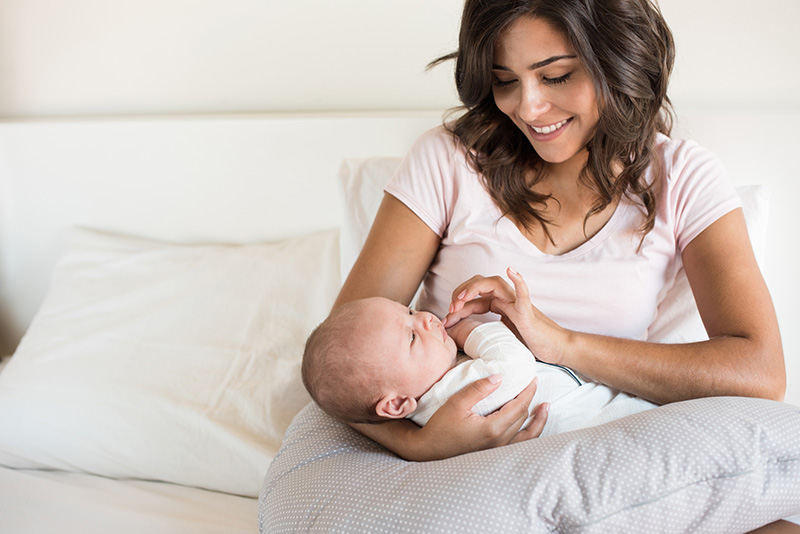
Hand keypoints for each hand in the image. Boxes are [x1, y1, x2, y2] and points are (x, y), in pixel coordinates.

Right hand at [415, 375, 548, 460]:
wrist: (430, 449)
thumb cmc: (440, 426)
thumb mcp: (456, 403)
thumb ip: (478, 389)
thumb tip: (499, 376)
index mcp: (493, 428)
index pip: (519, 406)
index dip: (527, 391)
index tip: (531, 377)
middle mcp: (500, 441)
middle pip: (523, 416)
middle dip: (530, 398)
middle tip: (531, 382)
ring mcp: (499, 449)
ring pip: (527, 432)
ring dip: (537, 418)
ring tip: (545, 406)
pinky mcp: (494, 452)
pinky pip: (520, 443)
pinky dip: (530, 432)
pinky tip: (533, 425)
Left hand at [444, 267, 567, 364]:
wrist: (555, 349)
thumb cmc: (529, 343)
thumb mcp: (500, 337)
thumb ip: (484, 332)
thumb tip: (460, 336)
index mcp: (499, 305)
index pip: (472, 298)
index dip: (456, 307)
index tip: (445, 322)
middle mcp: (507, 299)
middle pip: (479, 285)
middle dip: (460, 294)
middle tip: (450, 311)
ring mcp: (517, 303)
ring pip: (494, 283)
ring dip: (475, 287)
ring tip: (462, 299)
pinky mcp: (528, 312)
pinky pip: (523, 293)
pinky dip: (518, 281)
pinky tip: (511, 270)